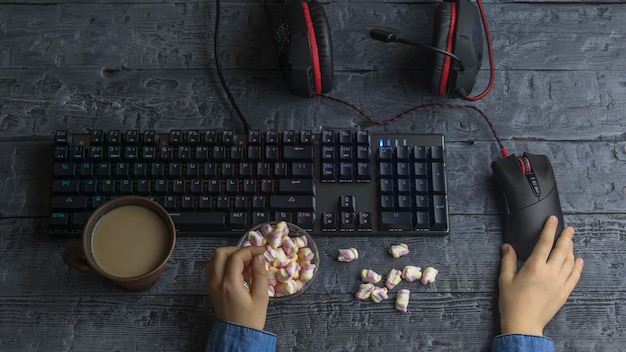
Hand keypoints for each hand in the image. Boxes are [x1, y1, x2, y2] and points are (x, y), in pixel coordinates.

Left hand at [205, 246, 268, 329]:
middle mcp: (217, 282)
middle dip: (238, 249)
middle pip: (220, 253)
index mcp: (229, 284)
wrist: (238, 334)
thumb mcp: (261, 297)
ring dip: (229, 255)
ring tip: (245, 262)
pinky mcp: (211, 287)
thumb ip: (260, 274)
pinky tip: (236, 269)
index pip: (236, 257)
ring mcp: (211, 284)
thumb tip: (259, 257)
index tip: (261, 251)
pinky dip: (223, 262)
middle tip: (251, 255)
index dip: (250, 250)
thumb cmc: (251, 319)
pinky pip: (213, 267)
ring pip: (214, 258)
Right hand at [498, 215, 583, 335]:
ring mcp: (559, 283)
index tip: (553, 220)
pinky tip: (579, 260)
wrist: (523, 323)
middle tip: (569, 228)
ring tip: (571, 242)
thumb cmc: (512, 302)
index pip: (544, 243)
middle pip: (562, 250)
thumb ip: (508, 260)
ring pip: (570, 262)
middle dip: (566, 237)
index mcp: (534, 267)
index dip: (549, 229)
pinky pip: (575, 276)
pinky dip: (578, 267)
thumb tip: (507, 246)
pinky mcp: (564, 293)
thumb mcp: (505, 279)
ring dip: (571, 249)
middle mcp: (550, 273)